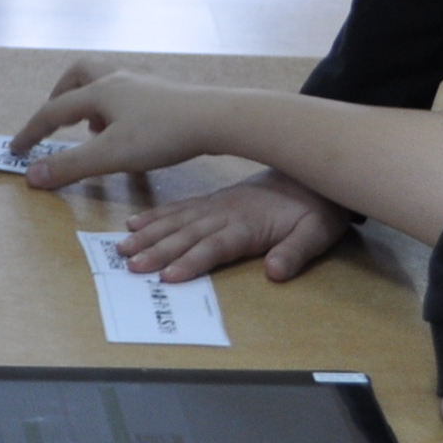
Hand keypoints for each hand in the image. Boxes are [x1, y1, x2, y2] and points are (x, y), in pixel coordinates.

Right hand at [13, 66, 230, 191]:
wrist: (216, 119)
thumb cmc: (162, 135)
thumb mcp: (110, 156)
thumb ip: (69, 166)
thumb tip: (31, 176)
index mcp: (99, 91)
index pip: (53, 111)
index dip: (31, 132)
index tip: (17, 150)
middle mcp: (118, 79)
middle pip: (78, 74)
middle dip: (59, 95)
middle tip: (53, 118)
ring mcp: (143, 83)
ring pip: (105, 80)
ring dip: (89, 99)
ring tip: (89, 127)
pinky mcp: (163, 92)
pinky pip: (127, 91)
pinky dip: (114, 106)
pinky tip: (125, 129)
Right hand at [112, 170, 346, 281]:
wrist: (314, 167)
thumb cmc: (318, 206)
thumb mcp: (319, 231)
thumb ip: (297, 252)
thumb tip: (276, 273)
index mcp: (248, 224)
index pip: (215, 246)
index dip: (192, 261)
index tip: (168, 275)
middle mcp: (225, 213)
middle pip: (187, 234)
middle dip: (158, 251)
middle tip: (131, 265)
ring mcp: (216, 204)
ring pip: (176, 221)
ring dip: (149, 235)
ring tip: (122, 248)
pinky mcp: (212, 200)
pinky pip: (179, 208)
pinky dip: (156, 216)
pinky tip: (135, 223)